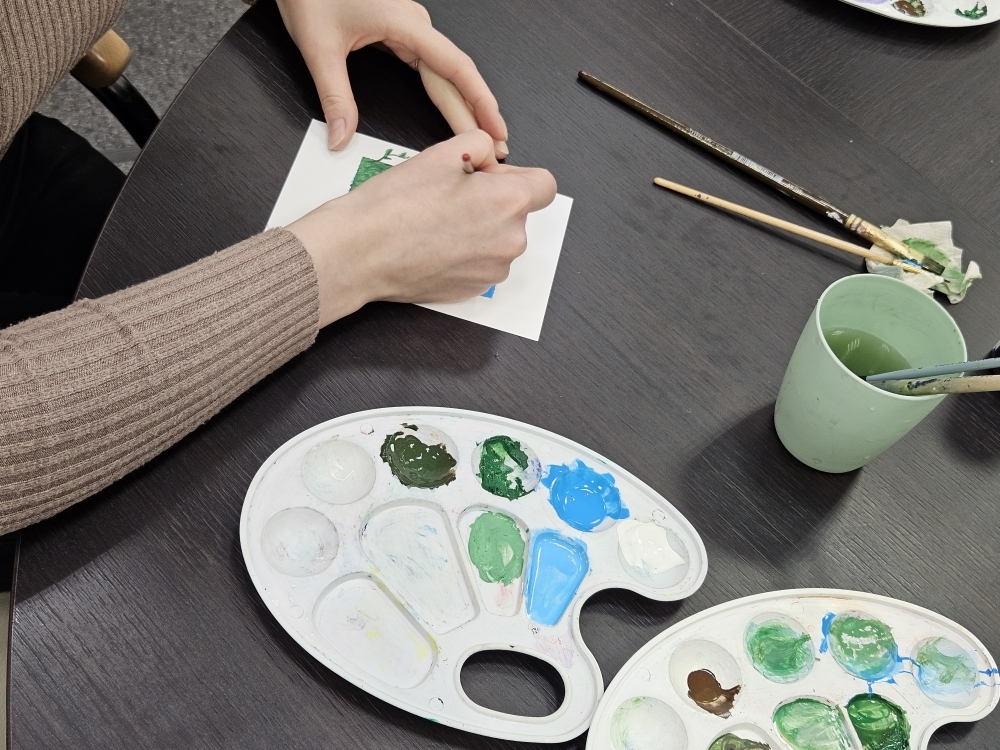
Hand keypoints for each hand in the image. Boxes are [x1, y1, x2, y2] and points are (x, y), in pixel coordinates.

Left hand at [275, 0, 508, 158]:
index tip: (495, 129)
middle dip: (476, 114)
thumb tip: (341, 138)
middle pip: (455, 76)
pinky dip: (447, 91)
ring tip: (479, 136)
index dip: (480, 102)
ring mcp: (410, 28)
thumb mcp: (318, 47)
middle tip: (495, 149)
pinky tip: (456, 109)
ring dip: (465, 105)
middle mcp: (414, 24)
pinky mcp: (401, 32)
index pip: (455, 68)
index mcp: (404, 23)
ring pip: (446, 73)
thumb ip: (334, 96)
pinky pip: (432, 67)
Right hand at [287, 130, 555, 326]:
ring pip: (499, 239)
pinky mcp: (474, 290)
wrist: (360, 252)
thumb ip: (482, 144)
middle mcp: (511, 241)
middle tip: (449, 195)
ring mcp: (493, 271)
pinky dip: (466, 252)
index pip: (544, 185)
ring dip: (480, 228)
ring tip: (437, 221)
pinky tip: (434, 243)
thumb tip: (490, 161)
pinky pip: (482, 263)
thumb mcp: (443, 151)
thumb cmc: (395, 204)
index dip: (516, 175)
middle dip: (493, 200)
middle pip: (518, 213)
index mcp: (509, 202)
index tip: (488, 176)